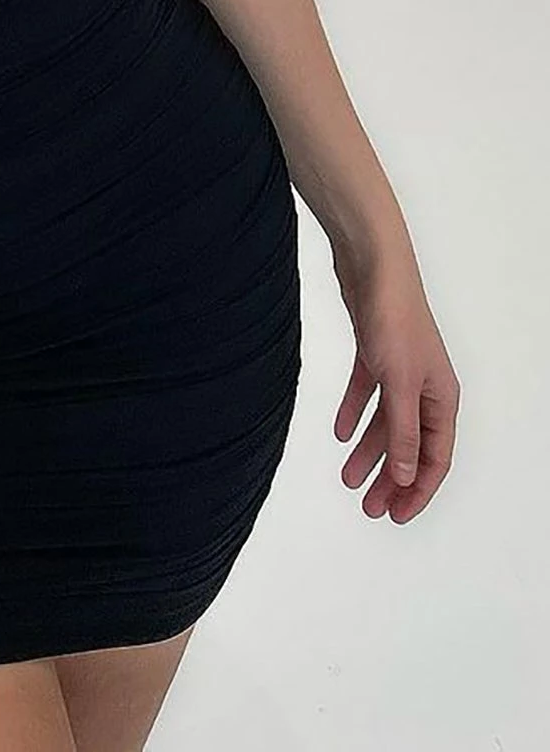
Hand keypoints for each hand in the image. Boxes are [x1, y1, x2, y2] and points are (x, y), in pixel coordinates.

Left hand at [330, 241, 460, 522]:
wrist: (372, 265)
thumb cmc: (394, 318)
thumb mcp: (400, 384)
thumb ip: (404, 432)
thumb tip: (408, 477)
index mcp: (442, 398)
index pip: (435, 458)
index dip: (417, 490)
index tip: (396, 516)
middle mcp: (425, 387)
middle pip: (410, 445)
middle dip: (391, 478)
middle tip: (368, 506)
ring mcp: (400, 370)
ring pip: (386, 422)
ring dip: (369, 450)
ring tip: (348, 478)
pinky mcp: (375, 353)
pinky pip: (366, 393)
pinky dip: (353, 412)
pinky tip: (339, 431)